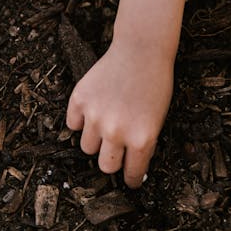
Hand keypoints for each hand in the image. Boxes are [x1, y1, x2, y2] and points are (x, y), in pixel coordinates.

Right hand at [66, 38, 173, 187]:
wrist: (142, 50)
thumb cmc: (155, 84)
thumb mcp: (158, 119)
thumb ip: (142, 143)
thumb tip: (129, 167)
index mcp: (141, 139)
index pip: (131, 174)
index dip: (132, 179)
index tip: (131, 181)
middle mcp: (117, 132)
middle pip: (105, 166)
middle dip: (112, 161)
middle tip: (116, 149)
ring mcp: (96, 116)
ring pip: (86, 147)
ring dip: (96, 140)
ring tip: (106, 122)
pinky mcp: (79, 100)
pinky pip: (73, 124)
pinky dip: (81, 120)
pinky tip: (93, 109)